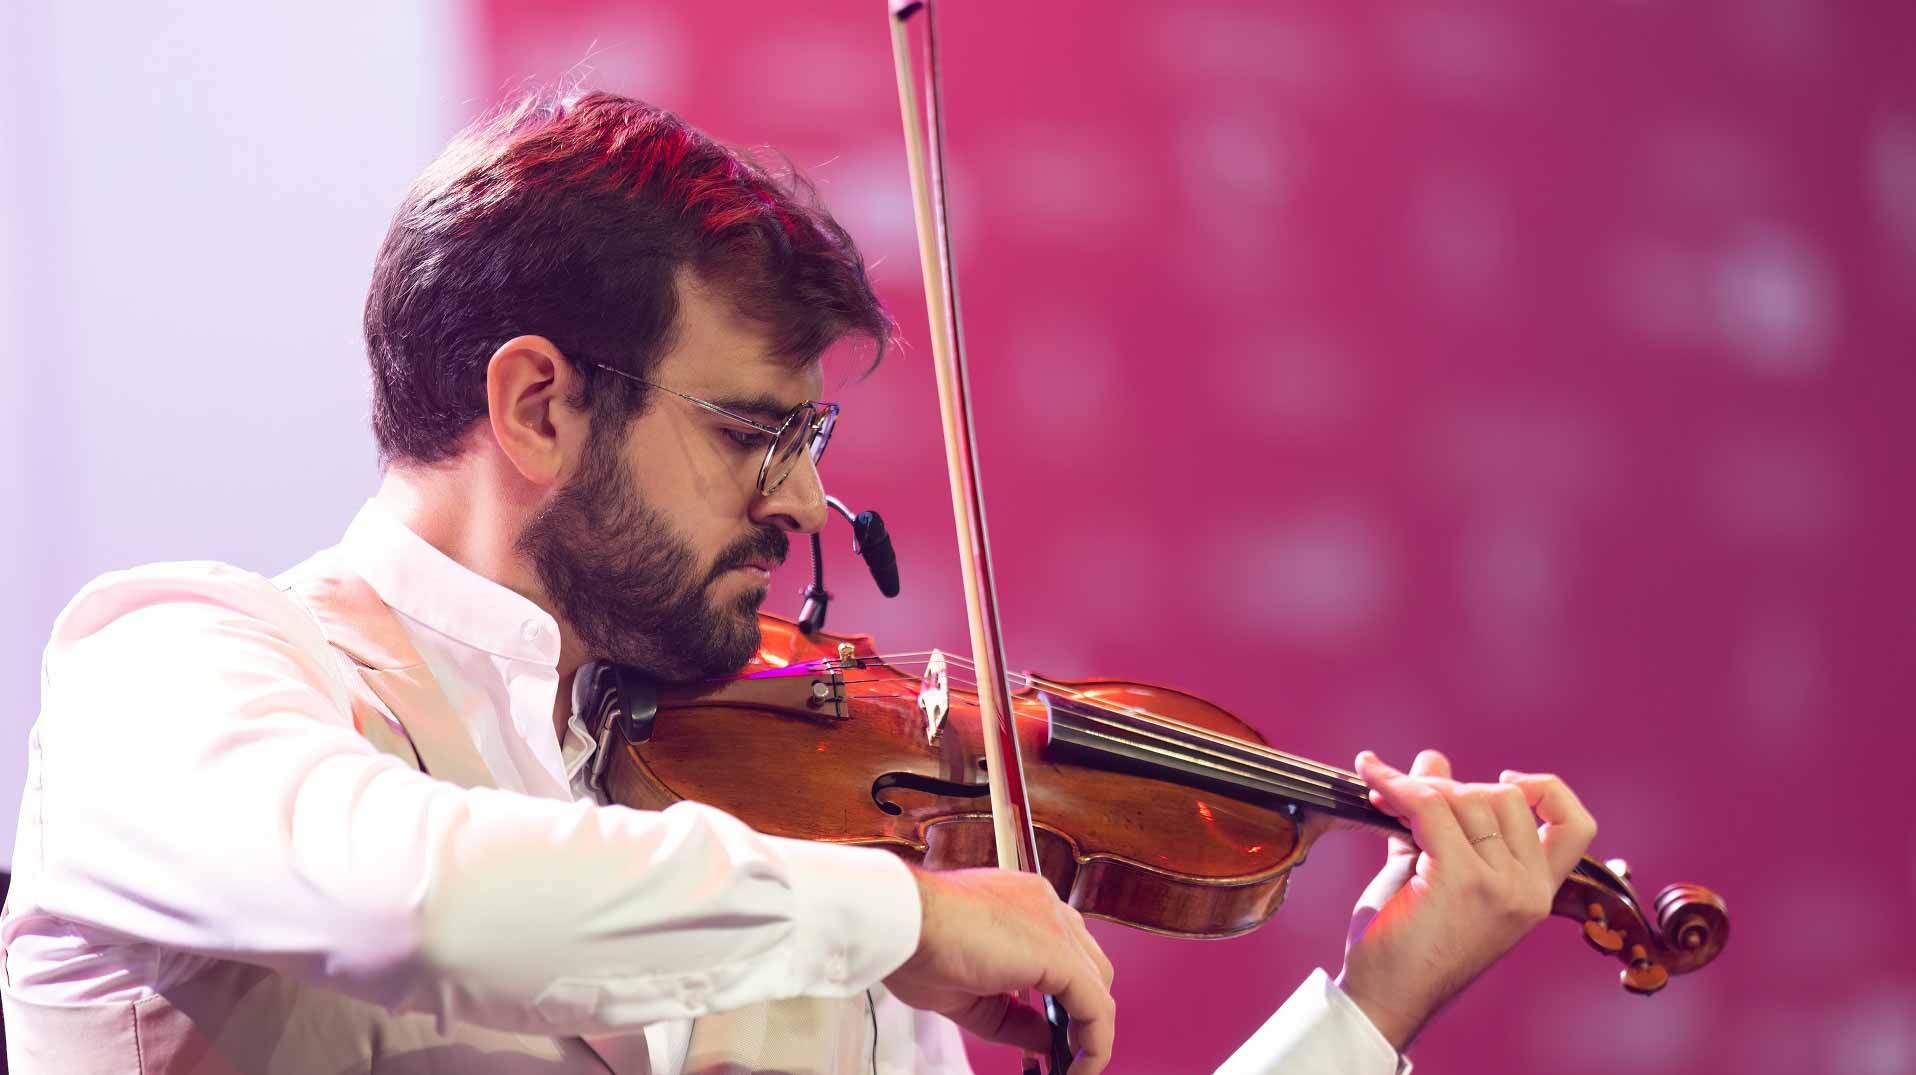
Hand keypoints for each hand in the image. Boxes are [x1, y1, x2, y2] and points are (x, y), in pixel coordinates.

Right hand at [884, 867, 1115, 1073]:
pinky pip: (1095, 1005)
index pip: (1063, 951)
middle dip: (1080, 1010)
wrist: (902, 921)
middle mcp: (1046, 906)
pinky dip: (1094, 1041)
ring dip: (1090, 1029)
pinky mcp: (1058, 952)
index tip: (1049, 1032)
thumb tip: (1045, 1040)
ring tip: (1074, 1064)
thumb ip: (1014, 1017)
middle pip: (1089, 966)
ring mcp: (1055, 924)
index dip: (1062, 997)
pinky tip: (1078, 1065)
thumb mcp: (971, 995)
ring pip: (1098, 984)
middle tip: (1063, 1050)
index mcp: (1023, 904)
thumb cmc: (916, 946)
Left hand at [1336, 749, 1596, 1051]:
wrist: (1382, 997)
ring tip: (1381, 797)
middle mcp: (1528, 889)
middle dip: (1449, 788)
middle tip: (1401, 797)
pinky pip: (1430, 807)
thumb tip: (1434, 759)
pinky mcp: (1461, 880)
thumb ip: (1440, 817)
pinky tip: (1371, 781)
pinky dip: (1396, 786)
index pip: (1577, 827)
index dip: (1548, 791)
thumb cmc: (1406, 942)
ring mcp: (1500, 885)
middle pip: (1504, 798)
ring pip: (1466, 798)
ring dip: (1416, 789)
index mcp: (1535, 892)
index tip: (1505, 779)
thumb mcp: (1432, 870)